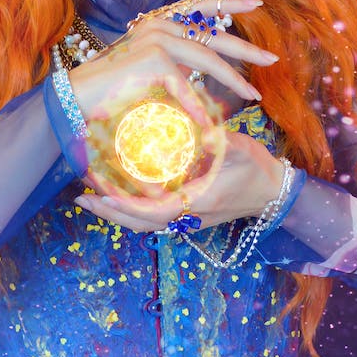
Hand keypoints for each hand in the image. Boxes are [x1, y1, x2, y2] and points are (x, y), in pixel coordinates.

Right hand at [68, 0, 277, 132]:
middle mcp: (160, 24)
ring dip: (234, 79)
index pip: (200, 6)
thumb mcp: (151, 71)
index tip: (255, 3)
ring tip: (254, 94)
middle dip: (245, 48)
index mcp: (160, 23)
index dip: (229, 3)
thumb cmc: (113, 89)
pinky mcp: (155, 58)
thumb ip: (177, 64)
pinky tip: (211, 125)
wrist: (79, 96)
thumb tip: (205, 74)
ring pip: (208, 58)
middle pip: (213, 33)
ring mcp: (157, 37)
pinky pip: (189, 85)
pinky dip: (201, 107)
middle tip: (273, 58)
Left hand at [77, 128, 285, 233]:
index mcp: (198, 202)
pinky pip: (154, 218)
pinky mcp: (190, 216)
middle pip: (141, 224)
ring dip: (118, 214)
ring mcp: (189, 220)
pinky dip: (133, 210)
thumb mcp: (238, 150)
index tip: (99, 195)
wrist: (275, 192)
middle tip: (82, 198)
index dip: (124, 206)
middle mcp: (189, 217)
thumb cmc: (256, 169)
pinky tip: (120, 195)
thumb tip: (195, 131)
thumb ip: (217, 141)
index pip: (152, 211)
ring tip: (93, 198)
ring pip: (146, 224)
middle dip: (110, 214)